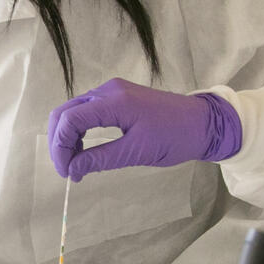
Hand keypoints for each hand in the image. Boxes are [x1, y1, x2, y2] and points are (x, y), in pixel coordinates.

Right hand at [47, 79, 241, 179]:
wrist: (204, 122)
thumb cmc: (175, 138)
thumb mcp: (137, 153)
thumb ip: (100, 159)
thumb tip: (72, 170)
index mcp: (114, 101)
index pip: (70, 120)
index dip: (61, 148)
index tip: (66, 173)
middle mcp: (109, 90)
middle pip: (66, 112)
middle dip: (60, 142)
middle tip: (67, 170)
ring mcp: (113, 90)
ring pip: (74, 110)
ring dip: (69, 137)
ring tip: (76, 164)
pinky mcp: (118, 96)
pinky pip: (88, 110)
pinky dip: (81, 130)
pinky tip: (86, 149)